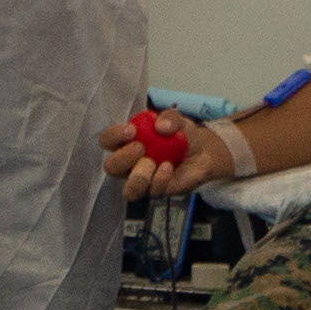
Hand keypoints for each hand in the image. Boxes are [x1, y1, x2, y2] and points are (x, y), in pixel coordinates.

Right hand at [100, 107, 230, 201]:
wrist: (203, 152)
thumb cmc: (182, 135)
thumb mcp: (177, 120)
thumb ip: (169, 117)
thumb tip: (161, 126)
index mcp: (126, 142)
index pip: (107, 140)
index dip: (113, 136)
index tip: (131, 130)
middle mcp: (129, 164)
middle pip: (111, 167)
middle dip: (123, 157)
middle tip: (141, 147)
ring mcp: (142, 180)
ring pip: (128, 188)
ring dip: (139, 175)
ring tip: (154, 162)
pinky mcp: (156, 191)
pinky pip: (151, 191)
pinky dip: (160, 179)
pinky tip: (168, 166)